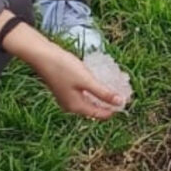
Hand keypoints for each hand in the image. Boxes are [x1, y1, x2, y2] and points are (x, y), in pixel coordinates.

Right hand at [14, 33, 129, 119]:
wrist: (42, 55)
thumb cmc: (63, 68)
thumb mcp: (87, 81)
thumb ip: (103, 93)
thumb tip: (120, 103)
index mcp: (76, 107)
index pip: (100, 114)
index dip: (114, 109)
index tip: (127, 99)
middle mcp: (71, 105)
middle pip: (96, 108)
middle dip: (110, 101)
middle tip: (123, 90)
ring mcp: (68, 97)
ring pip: (91, 99)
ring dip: (103, 93)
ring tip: (115, 83)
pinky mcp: (67, 88)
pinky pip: (85, 92)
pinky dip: (95, 87)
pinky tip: (101, 78)